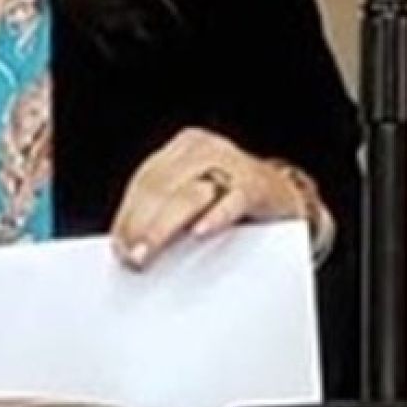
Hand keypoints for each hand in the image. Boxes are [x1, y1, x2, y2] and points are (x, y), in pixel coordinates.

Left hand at [110, 127, 312, 269]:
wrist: (287, 197)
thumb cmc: (233, 201)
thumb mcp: (199, 198)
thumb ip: (169, 211)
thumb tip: (131, 246)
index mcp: (183, 149)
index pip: (145, 181)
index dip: (128, 215)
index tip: (119, 246)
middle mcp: (204, 149)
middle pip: (161, 187)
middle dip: (141, 225)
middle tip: (131, 257)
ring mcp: (231, 163)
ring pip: (188, 194)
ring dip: (163, 228)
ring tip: (148, 254)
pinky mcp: (256, 184)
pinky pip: (232, 201)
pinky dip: (214, 218)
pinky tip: (199, 233)